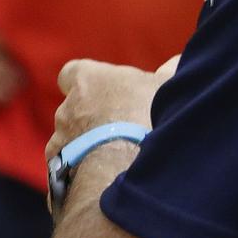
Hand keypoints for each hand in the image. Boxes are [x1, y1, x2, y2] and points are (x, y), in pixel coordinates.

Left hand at [48, 58, 166, 167]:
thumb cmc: (146, 116)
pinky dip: (80, 168)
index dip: (86, 81)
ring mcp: (61, 136)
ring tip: (116, 157)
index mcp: (87, 79)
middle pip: (75, 107)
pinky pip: (67, 165)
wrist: (126, 162)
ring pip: (71, 137)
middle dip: (93, 116)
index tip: (102, 89)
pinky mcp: (60, 165)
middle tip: (121, 129)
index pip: (72, 73)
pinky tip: (102, 175)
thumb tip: (177, 61)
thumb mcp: (166, 87)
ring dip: (87, 144)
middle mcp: (67, 106)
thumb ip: (168, 72)